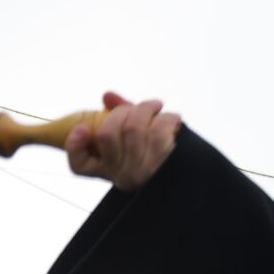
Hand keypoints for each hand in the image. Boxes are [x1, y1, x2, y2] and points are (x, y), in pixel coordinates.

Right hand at [65, 92, 181, 191]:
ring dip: (146, 108)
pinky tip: (174, 120)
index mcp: (110, 171)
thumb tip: (107, 96)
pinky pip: (158, 131)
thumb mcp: (138, 137)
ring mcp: (142, 175)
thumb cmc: (164, 153)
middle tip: (137, 108)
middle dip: (122, 111)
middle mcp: (122, 177)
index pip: (79, 165)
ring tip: (156, 107)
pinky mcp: (163, 168)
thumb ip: (121, 116)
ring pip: (133, 128)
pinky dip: (166, 117)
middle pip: (107, 132)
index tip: (82, 128)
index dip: (75, 144)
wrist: (198, 177)